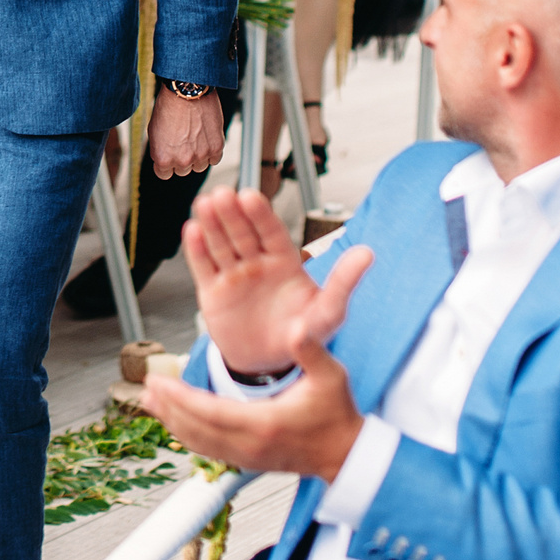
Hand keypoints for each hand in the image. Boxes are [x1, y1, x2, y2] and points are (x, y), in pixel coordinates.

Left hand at [142, 329, 363, 481]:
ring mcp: (248, 456)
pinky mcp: (248, 461)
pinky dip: (187, 435)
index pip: (211, 412)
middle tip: (146, 387)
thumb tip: (296, 329)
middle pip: (197, 429)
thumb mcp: (331, 376)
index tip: (159, 383)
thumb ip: (311, 350)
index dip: (181, 398)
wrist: (346, 454)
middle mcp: (251, 445)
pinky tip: (175, 422)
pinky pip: (209, 450)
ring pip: (199, 443)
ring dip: (172, 422)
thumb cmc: (338, 415)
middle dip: (168, 408)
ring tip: (150, 402)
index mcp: (265, 424)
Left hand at [149, 88, 225, 178]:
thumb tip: (164, 158)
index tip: (169, 154)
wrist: (187, 90)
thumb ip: (160, 150)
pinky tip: (205, 137)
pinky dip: (211, 151)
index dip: (166, 162)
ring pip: (199, 166)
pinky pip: (214, 159)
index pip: (164, 174)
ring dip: (197, 156)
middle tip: (183, 141)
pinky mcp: (216, 147)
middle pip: (182, 171)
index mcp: (163, 158)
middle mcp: (182, 160)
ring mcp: (200, 155)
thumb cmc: (169, 106)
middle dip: (181, 158)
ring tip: (194, 137)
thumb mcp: (154, 131)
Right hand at [185, 187, 373, 376]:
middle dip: (232, 214)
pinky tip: (192, 230)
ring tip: (204, 204)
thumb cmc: (305, 335)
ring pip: (221, 244)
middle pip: (243, 233)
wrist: (272, 365)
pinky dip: (196, 250)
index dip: (261, 214)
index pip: (271, 232)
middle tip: (224, 195)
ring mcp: (234, 275)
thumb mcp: (328, 312)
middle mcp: (257, 262)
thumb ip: (343, 283)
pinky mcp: (213, 292)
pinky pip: (204, 267)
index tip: (251, 196)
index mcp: (285, 261)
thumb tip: (367, 254)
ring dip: (212, 223)